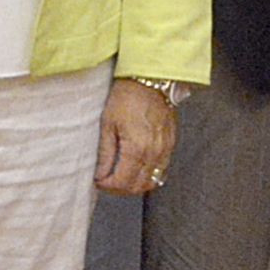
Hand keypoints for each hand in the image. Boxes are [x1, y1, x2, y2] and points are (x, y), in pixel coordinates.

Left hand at [96, 78, 176, 193]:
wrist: (150, 80)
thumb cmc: (127, 97)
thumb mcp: (108, 124)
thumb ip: (105, 153)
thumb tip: (100, 174)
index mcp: (137, 149)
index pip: (122, 182)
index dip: (107, 186)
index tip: (98, 181)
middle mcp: (154, 153)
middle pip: (138, 187)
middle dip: (120, 189)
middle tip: (107, 182)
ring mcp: (165, 150)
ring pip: (152, 181)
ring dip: (135, 185)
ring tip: (120, 177)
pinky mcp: (171, 144)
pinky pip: (161, 170)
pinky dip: (148, 175)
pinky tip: (137, 169)